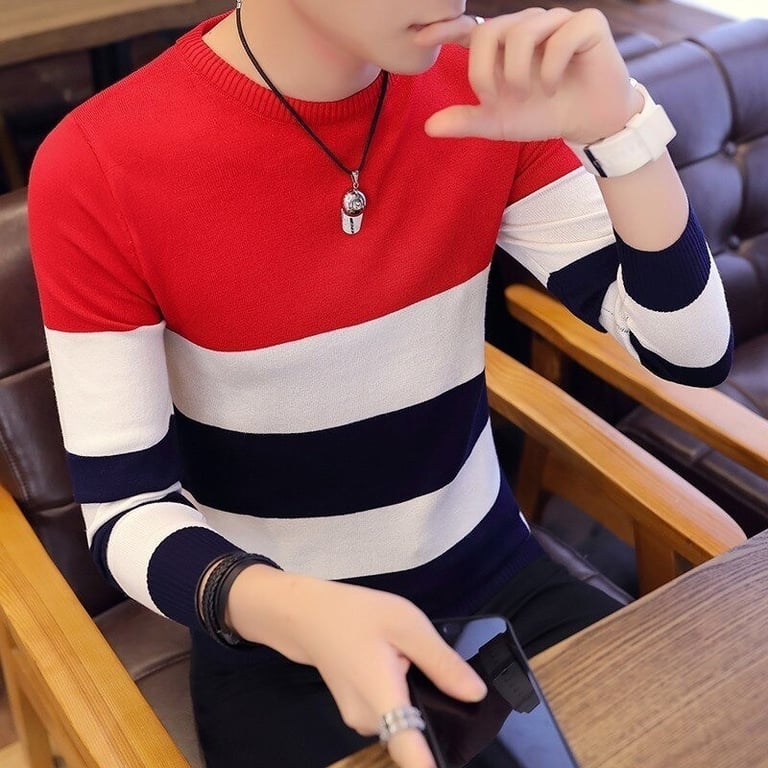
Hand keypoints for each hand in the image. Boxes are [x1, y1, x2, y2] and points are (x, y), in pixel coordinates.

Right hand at [227, 566, 486, 767]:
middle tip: (444, 680)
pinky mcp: (357, 712)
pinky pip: (390, 714)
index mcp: (383, 701)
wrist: (307, 614)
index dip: (432, 767)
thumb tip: (475, 694)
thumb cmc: (355, 615)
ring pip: (403, 723)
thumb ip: (441, 662)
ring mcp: (360, 720)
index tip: (454, 760)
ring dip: (418, 703)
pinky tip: (403, 666)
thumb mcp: (406, 625)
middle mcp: (369, 722)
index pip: (412, 756)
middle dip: (436, 718)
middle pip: (415, 736)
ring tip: (419, 664)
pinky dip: (403, 697)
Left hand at [416, 8, 642, 144]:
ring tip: (528, 95)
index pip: (471, 28)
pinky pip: (559, 36)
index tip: (421, 38)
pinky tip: (553, 87)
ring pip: (522, 31)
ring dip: (518, 73)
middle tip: (492, 100)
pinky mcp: (587, 23)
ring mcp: (556, 20)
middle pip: (489, 31)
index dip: (445, 29)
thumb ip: (467, 120)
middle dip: (484, 71)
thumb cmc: (543, 114)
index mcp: (504, 43)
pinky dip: (550, 68)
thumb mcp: (499, 122)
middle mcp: (527, 25)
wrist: (588, 121)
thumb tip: (429, 127)